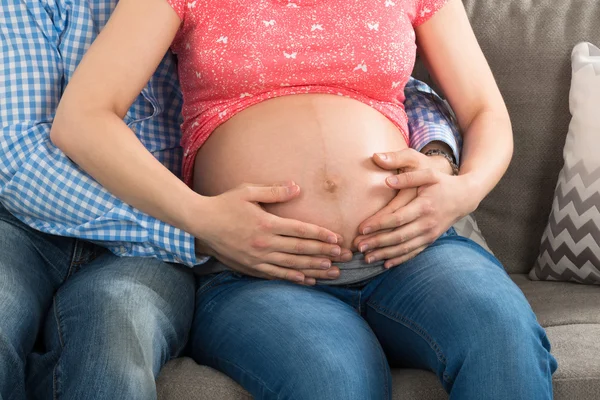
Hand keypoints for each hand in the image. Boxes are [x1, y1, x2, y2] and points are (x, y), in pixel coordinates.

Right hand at [193, 181, 351, 284]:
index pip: (301, 230)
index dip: (321, 235)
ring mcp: (258, 257)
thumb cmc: (225, 203)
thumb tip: (297, 188)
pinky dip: (293, 278)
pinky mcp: (251, 267)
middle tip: (345, 257)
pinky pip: (276, 275)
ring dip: (314, 268)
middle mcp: (265, 243)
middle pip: (301, 249)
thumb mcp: (248, 191)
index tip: (338, 239)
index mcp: (267, 223)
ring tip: (333, 272)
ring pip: (292, 265)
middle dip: (325, 253)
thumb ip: (275, 191)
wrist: (200, 223)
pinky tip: (307, 280)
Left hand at [353, 149, 476, 267]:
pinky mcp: (430, 240)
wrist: (464, 197)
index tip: (361, 229)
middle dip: (377, 243)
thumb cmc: (442, 183)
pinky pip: (414, 252)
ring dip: (385, 254)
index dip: (378, 225)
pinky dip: (399, 259)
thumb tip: (387, 181)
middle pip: (398, 237)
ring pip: (404, 248)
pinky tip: (385, 264)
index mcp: (424, 206)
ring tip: (366, 258)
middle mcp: (427, 223)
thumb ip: (408, 177)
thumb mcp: (428, 174)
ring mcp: (430, 234)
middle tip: (358, 247)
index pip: (397, 219)